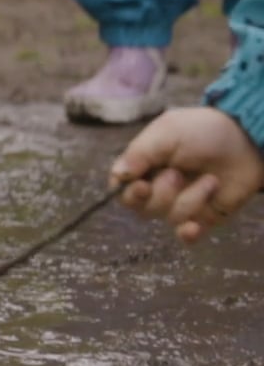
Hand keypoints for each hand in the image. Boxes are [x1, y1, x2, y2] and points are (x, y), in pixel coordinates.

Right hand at [110, 106, 263, 244]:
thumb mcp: (167, 132)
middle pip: (142, 207)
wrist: (247, 141)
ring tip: (210, 180)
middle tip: (178, 173)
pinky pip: (185, 235)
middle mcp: (158, 186)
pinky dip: (187, 234)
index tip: (142, 185)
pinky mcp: (202, 216)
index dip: (128, 191)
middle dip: (162, 192)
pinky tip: (194, 228)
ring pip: (168, 217)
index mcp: (144, 165)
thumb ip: (140, 153)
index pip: (122, 188)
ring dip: (190, 199)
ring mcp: (180, 203)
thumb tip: (118, 175)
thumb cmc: (203, 131)